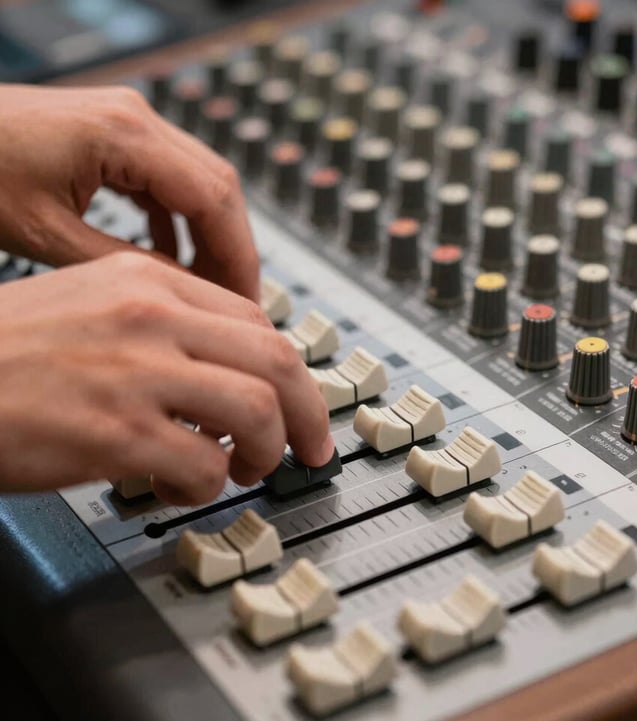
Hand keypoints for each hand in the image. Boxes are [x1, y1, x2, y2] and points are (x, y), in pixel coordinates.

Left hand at [0, 83, 258, 300]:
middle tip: (237, 302)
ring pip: (200, 183)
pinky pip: (168, 180)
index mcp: (124, 135)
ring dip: (210, 236)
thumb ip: (124, 265)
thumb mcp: (46, 234)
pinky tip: (172, 253)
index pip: (215, 199)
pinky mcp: (113, 137)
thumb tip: (181, 291)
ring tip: (209, 287)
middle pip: (219, 187)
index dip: (239, 256)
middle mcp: (135, 120)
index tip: (246, 300)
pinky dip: (179, 221)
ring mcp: (126, 124)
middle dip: (233, 249)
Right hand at [0, 253, 333, 504]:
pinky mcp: (115, 432)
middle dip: (308, 412)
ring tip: (249, 468)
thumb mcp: (92, 306)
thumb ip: (166, 326)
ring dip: (267, 450)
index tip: (298, 400)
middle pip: (275, 359)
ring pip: (257, 410)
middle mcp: (149, 316)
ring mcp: (135, 372)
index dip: (288, 369)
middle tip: (312, 448)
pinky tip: (187, 486)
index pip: (255, 319)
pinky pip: (204, 465)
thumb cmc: (7, 352)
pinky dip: (210, 484)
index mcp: (147, 279)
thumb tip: (230, 371)